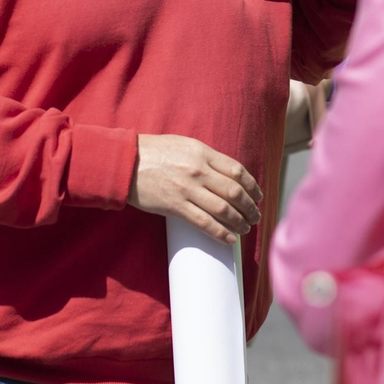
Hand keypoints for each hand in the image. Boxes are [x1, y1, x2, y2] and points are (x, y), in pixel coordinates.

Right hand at [128, 134, 263, 243]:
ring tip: (246, 227)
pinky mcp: (176, 206)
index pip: (237, 171)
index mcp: (203, 153)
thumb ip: (206, 157)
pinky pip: (204, 223)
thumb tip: (227, 172)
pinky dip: (221, 233)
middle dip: (250, 207)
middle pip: (235, 192)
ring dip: (240, 221)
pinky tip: (230, 238)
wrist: (125, 162)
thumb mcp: (185, 145)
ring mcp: (188, 190)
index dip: (253, 186)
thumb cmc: (154, 152)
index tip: (258, 195)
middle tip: (256, 215)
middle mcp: (199, 171)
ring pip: (223, 209)